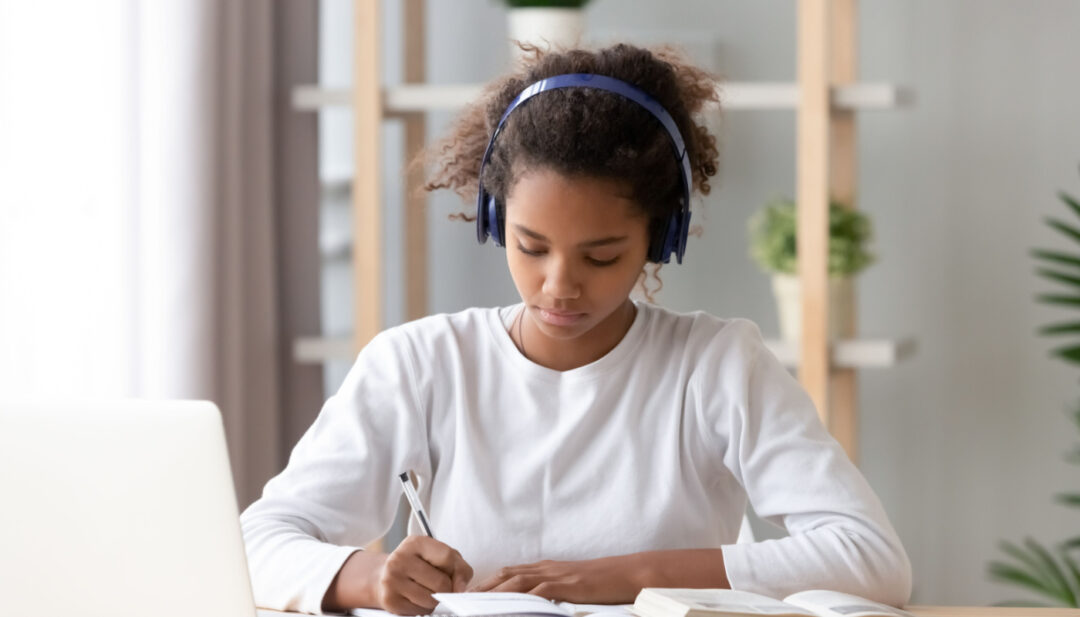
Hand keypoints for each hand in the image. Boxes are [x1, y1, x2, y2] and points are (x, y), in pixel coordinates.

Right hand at [375, 535, 473, 614]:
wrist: (384, 575)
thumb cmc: (417, 564)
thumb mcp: (438, 556)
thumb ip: (457, 567)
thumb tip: (461, 588)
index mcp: (415, 543)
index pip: (447, 558)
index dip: (457, 571)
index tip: (456, 577)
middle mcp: (400, 559)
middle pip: (441, 583)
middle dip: (446, 588)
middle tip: (437, 584)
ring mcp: (392, 580)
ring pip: (432, 600)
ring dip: (435, 600)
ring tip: (425, 590)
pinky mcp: (390, 600)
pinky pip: (420, 611)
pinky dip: (423, 608)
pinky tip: (416, 598)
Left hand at [467, 557, 639, 603]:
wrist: (626, 573)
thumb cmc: (602, 584)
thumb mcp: (571, 586)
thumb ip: (550, 592)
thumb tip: (531, 604)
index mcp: (545, 568)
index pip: (508, 573)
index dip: (486, 583)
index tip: (468, 594)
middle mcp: (546, 569)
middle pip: (506, 575)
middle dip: (482, 588)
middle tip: (461, 601)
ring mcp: (556, 576)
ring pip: (517, 581)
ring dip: (494, 593)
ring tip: (475, 605)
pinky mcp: (568, 586)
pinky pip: (540, 591)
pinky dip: (522, 599)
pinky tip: (510, 606)